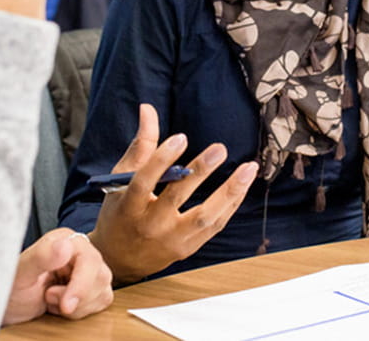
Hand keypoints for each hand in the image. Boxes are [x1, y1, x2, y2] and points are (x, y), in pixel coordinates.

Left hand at [2, 228, 112, 324]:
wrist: (10, 304)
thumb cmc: (10, 285)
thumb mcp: (20, 273)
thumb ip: (41, 257)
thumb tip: (66, 245)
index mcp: (66, 240)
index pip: (89, 260)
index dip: (81, 285)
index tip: (66, 305)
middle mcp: (80, 252)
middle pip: (101, 276)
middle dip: (77, 296)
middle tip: (48, 298)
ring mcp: (88, 271)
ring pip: (103, 290)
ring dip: (78, 305)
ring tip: (50, 299)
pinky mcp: (91, 288)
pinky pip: (102, 301)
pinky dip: (82, 310)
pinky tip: (61, 306)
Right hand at [88, 104, 257, 284]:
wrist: (119, 260)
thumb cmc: (120, 212)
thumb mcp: (121, 180)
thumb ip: (141, 145)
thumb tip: (148, 108)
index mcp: (129, 207)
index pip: (144, 181)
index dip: (161, 159)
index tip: (181, 137)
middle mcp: (150, 225)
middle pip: (177, 198)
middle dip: (200, 172)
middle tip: (220, 148)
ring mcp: (171, 240)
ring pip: (205, 217)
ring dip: (229, 192)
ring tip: (248, 168)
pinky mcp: (188, 248)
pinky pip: (215, 226)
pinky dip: (230, 205)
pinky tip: (243, 185)